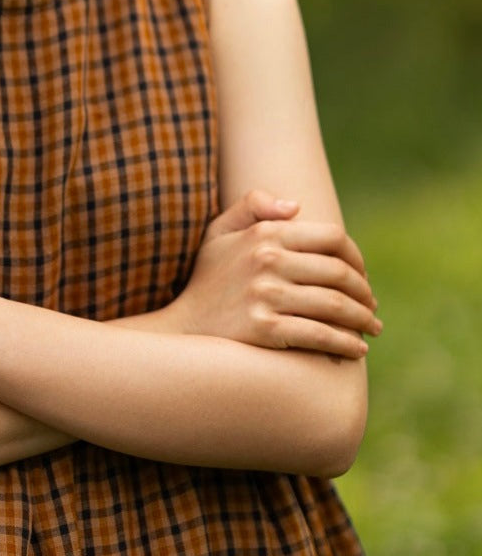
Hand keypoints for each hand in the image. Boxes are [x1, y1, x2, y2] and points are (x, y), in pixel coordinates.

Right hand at [168, 189, 381, 358]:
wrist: (183, 329)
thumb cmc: (207, 280)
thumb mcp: (219, 232)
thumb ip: (252, 206)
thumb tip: (296, 207)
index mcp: (264, 234)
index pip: (332, 238)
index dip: (357, 257)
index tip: (362, 276)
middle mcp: (267, 260)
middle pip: (339, 273)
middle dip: (365, 292)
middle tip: (372, 307)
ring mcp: (265, 295)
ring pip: (335, 305)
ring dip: (363, 319)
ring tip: (372, 328)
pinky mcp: (265, 328)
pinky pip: (320, 334)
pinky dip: (346, 343)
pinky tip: (356, 349)